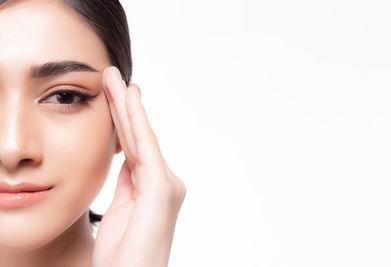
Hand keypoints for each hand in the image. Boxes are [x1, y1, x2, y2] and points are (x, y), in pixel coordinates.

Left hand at [92, 66, 186, 266]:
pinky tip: (127, 100)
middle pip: (138, 137)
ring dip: (127, 106)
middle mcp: (165, 182)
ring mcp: (166, 184)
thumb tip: (126, 159)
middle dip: (124, 106)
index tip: (114, 96)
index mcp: (152, 188)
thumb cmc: (124, 257)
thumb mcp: (120, 212)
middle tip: (113, 77)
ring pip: (141, 137)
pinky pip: (144, 147)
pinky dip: (136, 122)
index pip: (134, 147)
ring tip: (115, 79)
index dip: (123, 120)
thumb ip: (128, 183)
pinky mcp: (162, 188)